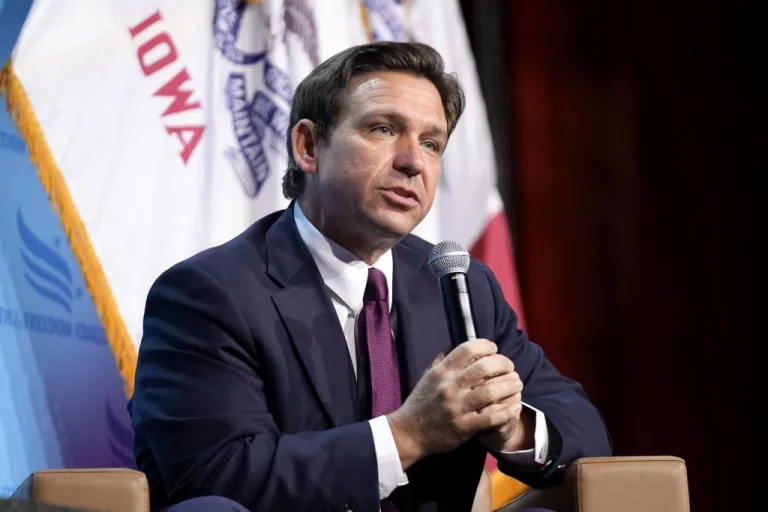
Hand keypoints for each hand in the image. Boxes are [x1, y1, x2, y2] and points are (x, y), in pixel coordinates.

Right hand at [387, 339, 520, 468]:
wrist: (409, 433)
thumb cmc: (420, 402)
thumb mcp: (427, 376)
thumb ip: (442, 359)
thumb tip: (456, 342)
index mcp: (441, 372)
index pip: (467, 349)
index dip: (486, 346)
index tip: (494, 350)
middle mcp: (449, 387)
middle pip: (484, 368)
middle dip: (503, 364)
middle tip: (510, 367)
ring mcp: (457, 408)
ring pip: (491, 392)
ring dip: (510, 386)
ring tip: (517, 384)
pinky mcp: (464, 427)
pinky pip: (492, 417)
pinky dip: (508, 410)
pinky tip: (515, 406)